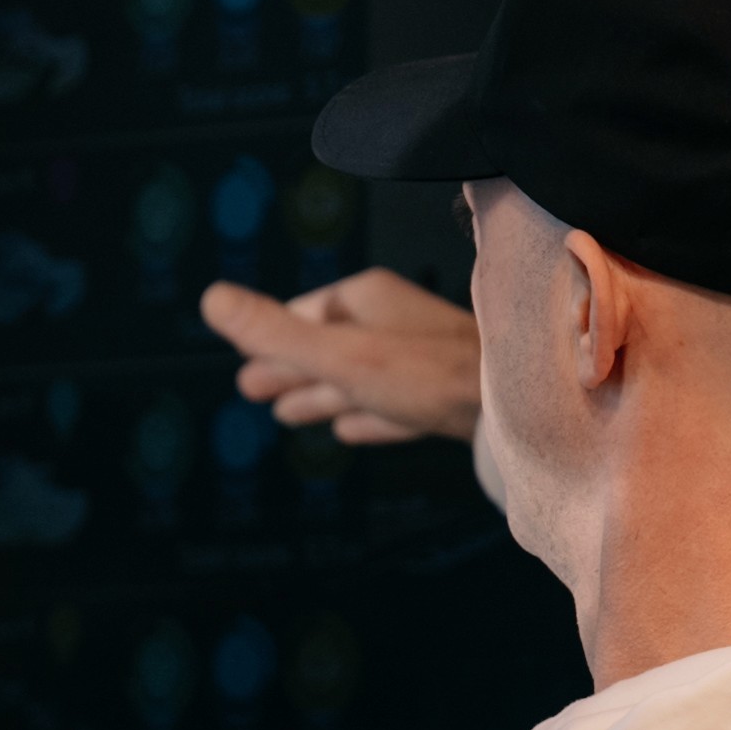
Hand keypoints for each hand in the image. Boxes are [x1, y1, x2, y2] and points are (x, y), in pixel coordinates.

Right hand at [204, 269, 480, 444]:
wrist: (520, 408)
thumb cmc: (430, 375)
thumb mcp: (338, 354)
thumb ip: (275, 332)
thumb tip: (211, 298)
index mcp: (369, 302)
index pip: (307, 314)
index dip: (272, 337)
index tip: (246, 356)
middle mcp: (397, 325)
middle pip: (330, 348)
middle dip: (290, 369)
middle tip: (252, 389)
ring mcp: (424, 363)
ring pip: (358, 379)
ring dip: (321, 397)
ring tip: (289, 414)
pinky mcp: (446, 402)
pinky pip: (392, 409)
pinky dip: (364, 418)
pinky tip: (354, 431)